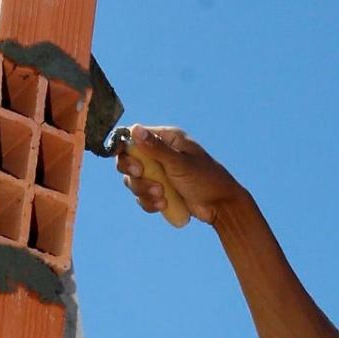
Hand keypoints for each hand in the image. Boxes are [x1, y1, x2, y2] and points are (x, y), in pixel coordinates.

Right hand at [116, 124, 246, 224]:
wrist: (221, 206)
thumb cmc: (205, 179)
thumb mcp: (180, 163)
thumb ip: (156, 148)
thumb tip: (135, 130)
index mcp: (167, 139)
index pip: (134, 137)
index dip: (122, 145)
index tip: (117, 155)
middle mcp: (160, 154)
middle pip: (129, 160)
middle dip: (133, 172)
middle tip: (139, 174)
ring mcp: (160, 174)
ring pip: (134, 181)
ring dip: (143, 190)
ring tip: (161, 196)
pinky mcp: (160, 191)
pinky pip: (143, 197)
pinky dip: (149, 202)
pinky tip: (163, 205)